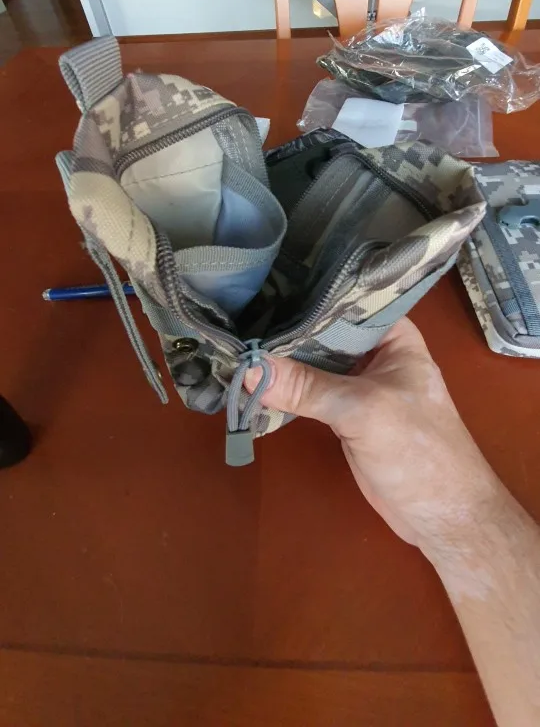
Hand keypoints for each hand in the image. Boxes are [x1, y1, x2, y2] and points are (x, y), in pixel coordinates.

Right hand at [245, 318, 498, 558]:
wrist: (441, 516)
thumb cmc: (419, 451)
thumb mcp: (362, 410)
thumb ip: (307, 387)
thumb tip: (247, 368)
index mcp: (392, 334)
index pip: (341, 303)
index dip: (300, 297)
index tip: (254, 291)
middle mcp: (374, 351)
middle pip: (320, 332)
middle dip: (281, 330)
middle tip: (232, 318)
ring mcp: (357, 382)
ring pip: (310, 363)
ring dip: (278, 362)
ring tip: (233, 345)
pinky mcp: (343, 412)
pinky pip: (307, 391)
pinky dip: (283, 389)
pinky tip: (249, 381)